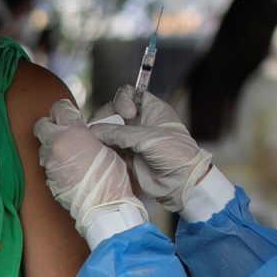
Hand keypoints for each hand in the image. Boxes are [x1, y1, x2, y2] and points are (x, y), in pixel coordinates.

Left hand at [33, 98, 138, 240]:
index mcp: (73, 132)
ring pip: (43, 149)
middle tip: (62, 131)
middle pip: (41, 125)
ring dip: (53, 149)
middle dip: (49, 125)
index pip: (58, 108)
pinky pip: (49, 168)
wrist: (104, 207)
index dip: (64, 109)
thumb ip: (88, 135)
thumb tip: (82, 133)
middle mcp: (56, 146)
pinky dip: (57, 167)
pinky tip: (71, 174)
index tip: (69, 114)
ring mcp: (50, 165)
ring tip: (70, 157)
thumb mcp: (106, 146)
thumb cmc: (112, 177)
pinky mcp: (49, 181)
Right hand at [92, 85, 214, 210]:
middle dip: (104, 118)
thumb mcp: (148, 139)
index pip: (129, 93)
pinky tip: (99, 152)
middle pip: (113, 112)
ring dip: (101, 135)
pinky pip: (109, 148)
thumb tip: (94, 131)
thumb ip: (120, 133)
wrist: (181, 183)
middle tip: (98, 129)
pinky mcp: (127, 156)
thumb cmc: (175, 155)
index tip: (126, 114)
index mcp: (151, 109)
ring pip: (108, 131)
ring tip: (95, 142)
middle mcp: (140, 121)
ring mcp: (133, 139)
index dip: (122, 100)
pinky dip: (102, 149)